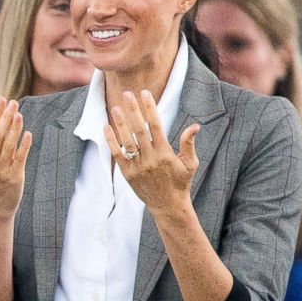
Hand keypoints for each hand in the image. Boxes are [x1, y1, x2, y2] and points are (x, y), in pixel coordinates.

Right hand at [0, 98, 31, 219]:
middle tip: (12, 102)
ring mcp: (2, 169)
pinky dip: (24, 146)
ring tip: (19, 114)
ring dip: (14, 128)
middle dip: (4, 117)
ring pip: (7, 146)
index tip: (0, 100)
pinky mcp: (15, 177)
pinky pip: (19, 159)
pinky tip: (28, 134)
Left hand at [104, 90, 198, 216]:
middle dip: (133, 111)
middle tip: (126, 93)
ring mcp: (138, 167)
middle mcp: (151, 159)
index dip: (149, 108)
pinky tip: (106, 127)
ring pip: (127, 141)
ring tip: (115, 108)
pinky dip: (111, 141)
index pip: (156, 126)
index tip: (145, 93)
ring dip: (120, 124)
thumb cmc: (180, 183)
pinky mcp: (128, 174)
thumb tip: (195, 126)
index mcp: (166, 153)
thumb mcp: (190, 164)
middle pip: (139, 130)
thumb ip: (188, 144)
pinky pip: (117, 155)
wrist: (168, 206)